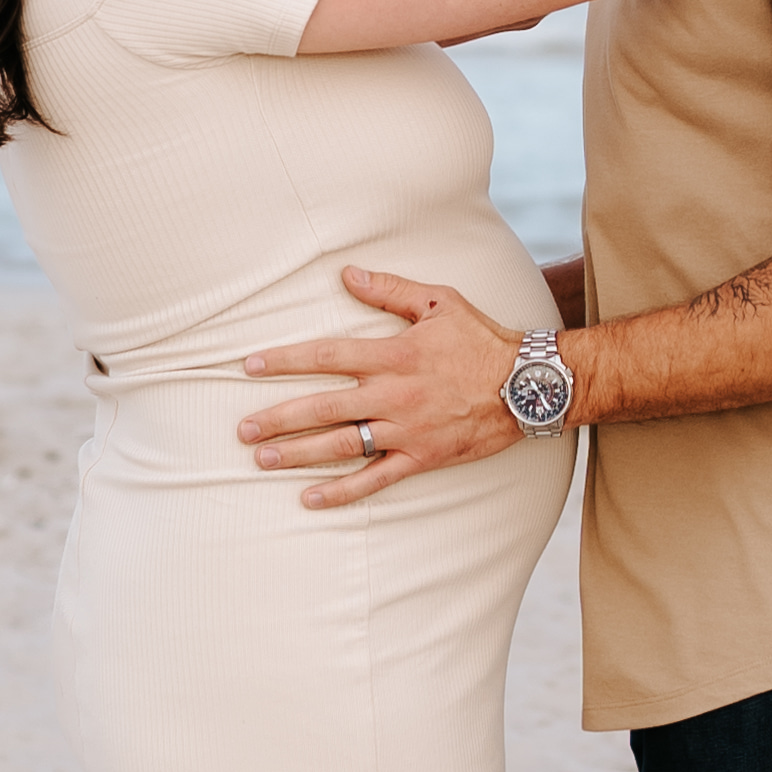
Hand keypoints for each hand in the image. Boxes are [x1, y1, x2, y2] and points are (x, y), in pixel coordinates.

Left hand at [234, 267, 528, 503]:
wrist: (528, 386)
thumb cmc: (482, 340)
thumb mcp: (439, 301)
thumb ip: (390, 289)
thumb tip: (346, 274)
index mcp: (393, 355)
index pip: (327, 355)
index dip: (286, 360)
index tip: (251, 365)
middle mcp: (393, 395)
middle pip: (324, 407)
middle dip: (279, 418)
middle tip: (243, 428)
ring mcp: (406, 430)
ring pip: (343, 445)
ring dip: (299, 453)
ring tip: (262, 459)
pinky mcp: (421, 458)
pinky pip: (375, 480)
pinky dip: (342, 492)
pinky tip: (309, 497)